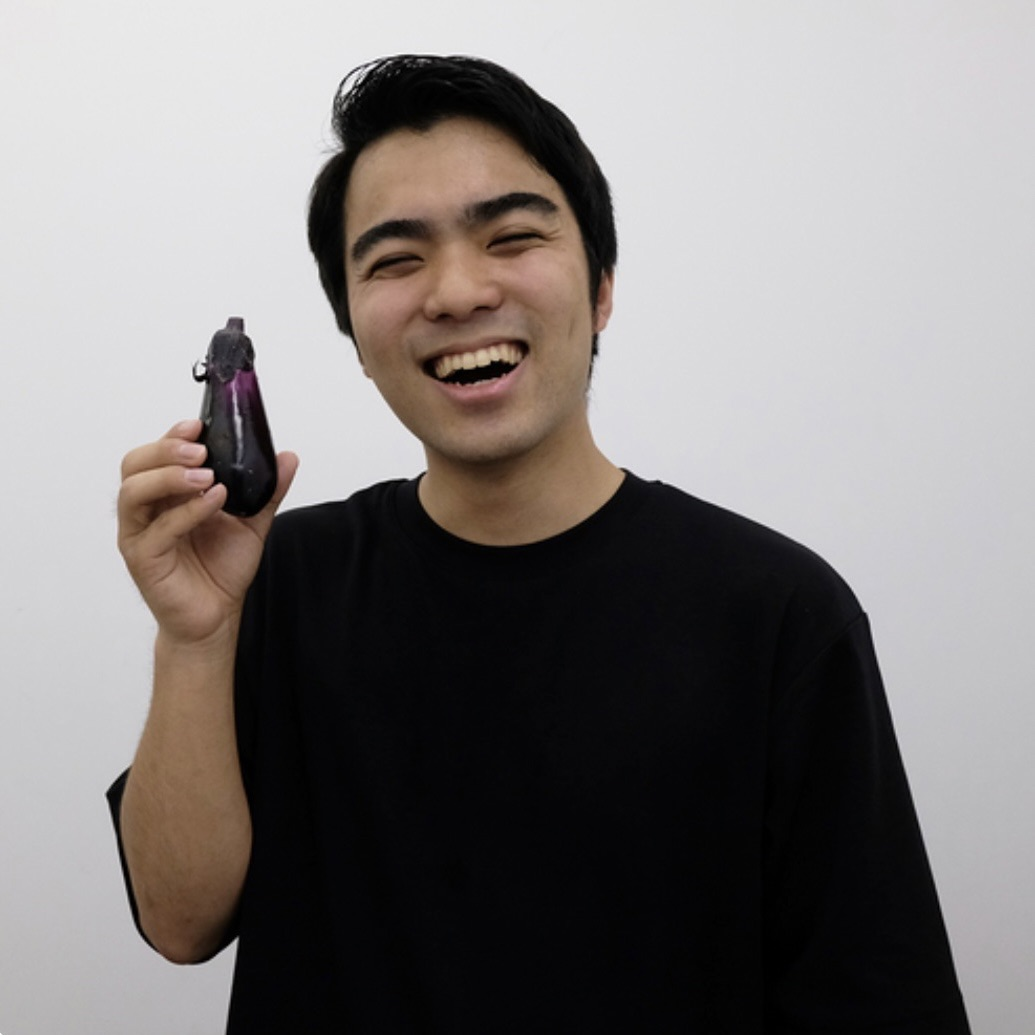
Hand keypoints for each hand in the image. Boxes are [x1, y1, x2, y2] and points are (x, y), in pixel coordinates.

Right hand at [117, 418, 297, 644]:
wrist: (217, 617)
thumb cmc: (222, 569)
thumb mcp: (251, 522)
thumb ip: (267, 490)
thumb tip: (288, 457)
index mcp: (166, 494)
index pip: (155, 454)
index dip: (172, 436)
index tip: (197, 425)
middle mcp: (147, 511)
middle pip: (134, 466)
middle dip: (166, 450)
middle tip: (200, 449)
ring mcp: (140, 534)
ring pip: (133, 492)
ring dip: (169, 477)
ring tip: (207, 475)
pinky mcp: (144, 560)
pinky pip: (158, 529)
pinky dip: (186, 511)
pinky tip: (214, 502)